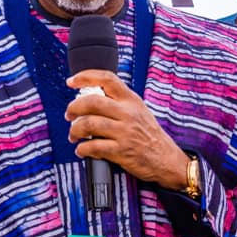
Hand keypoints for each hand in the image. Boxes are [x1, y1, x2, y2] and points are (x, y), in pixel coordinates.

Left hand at [69, 71, 191, 189]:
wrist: (167, 159)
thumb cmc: (151, 136)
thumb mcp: (139, 111)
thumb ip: (119, 103)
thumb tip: (91, 99)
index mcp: (131, 100)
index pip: (107, 79)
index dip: (85, 77)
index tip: (72, 81)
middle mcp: (127, 113)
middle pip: (91, 102)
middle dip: (73, 108)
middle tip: (69, 115)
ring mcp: (124, 132)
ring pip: (89, 124)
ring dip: (74, 130)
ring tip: (74, 135)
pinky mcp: (121, 151)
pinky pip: (93, 147)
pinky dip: (82, 149)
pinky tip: (81, 150)